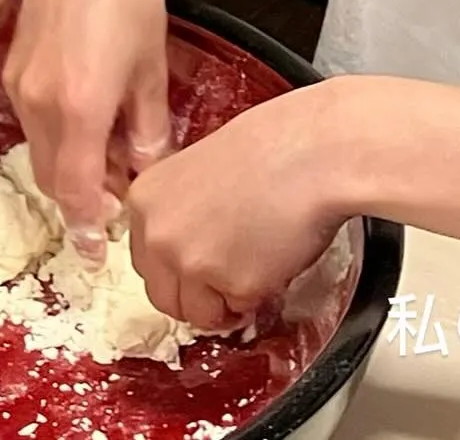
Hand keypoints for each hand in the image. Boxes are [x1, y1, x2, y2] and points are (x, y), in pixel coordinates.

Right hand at [4, 0, 171, 257]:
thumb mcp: (152, 66)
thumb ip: (148, 130)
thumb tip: (146, 172)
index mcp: (76, 107)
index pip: (74, 193)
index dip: (89, 228)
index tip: (101, 250)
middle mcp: (36, 98)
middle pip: (51, 175)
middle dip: (81, 195)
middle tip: (117, 197)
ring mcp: (18, 76)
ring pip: (38, 145)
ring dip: (69, 161)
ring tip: (112, 149)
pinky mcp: (12, 57)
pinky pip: (30, 113)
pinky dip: (56, 128)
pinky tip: (90, 112)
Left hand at [128, 84, 346, 329]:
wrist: (314, 150)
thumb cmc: (271, 146)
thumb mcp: (201, 169)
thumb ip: (181, 211)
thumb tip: (188, 249)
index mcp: (145, 199)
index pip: (146, 260)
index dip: (178, 266)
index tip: (201, 261)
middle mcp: (157, 234)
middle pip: (163, 295)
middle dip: (196, 293)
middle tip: (229, 273)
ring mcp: (190, 262)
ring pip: (197, 313)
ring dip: (224, 300)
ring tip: (255, 261)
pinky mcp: (230, 285)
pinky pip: (238, 310)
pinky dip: (257, 296)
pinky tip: (272, 258)